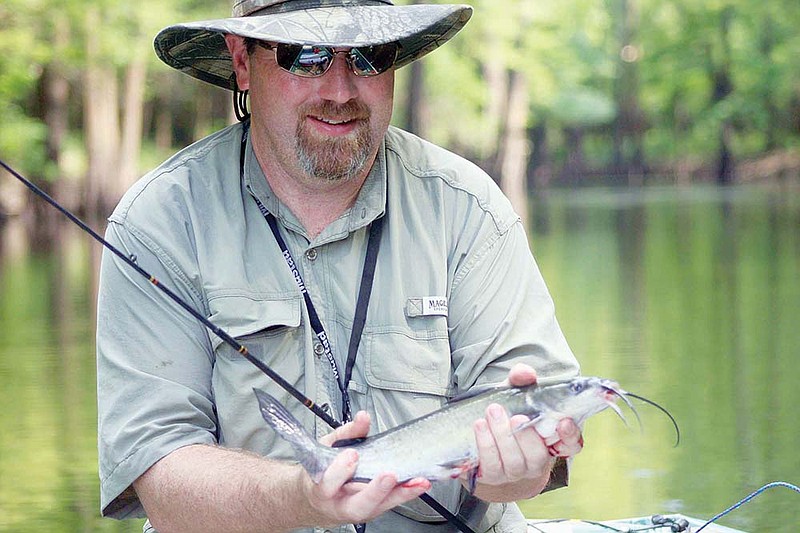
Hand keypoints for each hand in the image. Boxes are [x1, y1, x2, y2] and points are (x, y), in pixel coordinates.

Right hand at [303, 411, 430, 526]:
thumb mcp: (328, 448)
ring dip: (401, 493)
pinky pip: (392, 503)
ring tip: (418, 481)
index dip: (339, 471)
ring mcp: (360, 509)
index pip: (328, 484)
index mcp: (323, 489)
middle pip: (359, 504)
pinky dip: (407, 493)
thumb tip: (363, 418)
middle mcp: (341, 505)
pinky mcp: (375, 509)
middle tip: (389, 475)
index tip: (352, 455)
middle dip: (376, 490)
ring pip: (380, 507)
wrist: (319, 499)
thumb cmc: (323, 472)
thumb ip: (347, 433)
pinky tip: (420, 483)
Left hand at [464, 364, 583, 500]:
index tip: (563, 422)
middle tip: (516, 416)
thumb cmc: (507, 412)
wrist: (484, 440)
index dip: (570, 435)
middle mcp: (537, 461)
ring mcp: (515, 472)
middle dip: (526, 436)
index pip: (572, 444)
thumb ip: (521, 381)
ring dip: (503, 436)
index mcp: (552, 441)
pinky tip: (480, 425)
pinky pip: (491, 465)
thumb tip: (525, 372)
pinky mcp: (493, 476)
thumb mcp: (515, 394)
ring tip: (493, 411)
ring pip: (514, 462)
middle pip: (538, 456)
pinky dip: (485, 443)